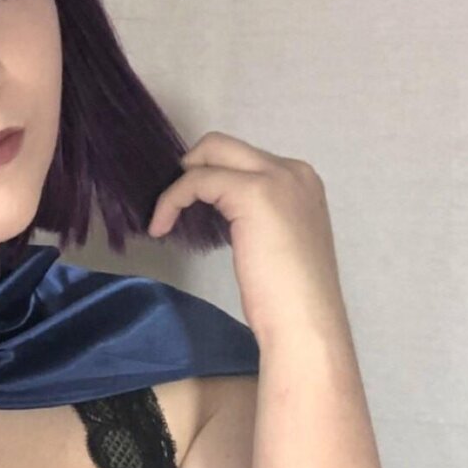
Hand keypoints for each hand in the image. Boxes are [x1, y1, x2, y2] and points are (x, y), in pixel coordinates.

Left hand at [147, 130, 348, 343]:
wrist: (305, 322)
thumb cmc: (291, 298)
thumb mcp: (276, 242)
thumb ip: (259, 217)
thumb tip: (224, 210)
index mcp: (302, 182)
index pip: (245, 161)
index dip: (212, 177)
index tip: (190, 205)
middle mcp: (293, 171)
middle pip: (225, 146)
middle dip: (192, 168)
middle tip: (172, 203)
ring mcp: (276, 178)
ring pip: (211, 153)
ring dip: (180, 183)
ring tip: (165, 217)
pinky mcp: (252, 192)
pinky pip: (197, 180)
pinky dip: (172, 200)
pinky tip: (161, 226)